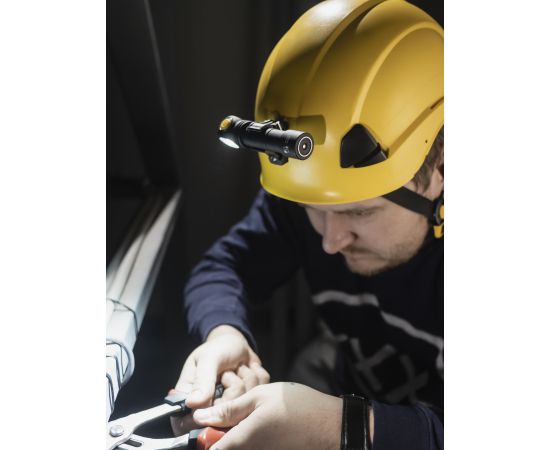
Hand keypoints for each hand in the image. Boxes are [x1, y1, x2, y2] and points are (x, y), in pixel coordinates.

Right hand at [170, 325, 269, 434]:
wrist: (236, 343)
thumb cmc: (217, 348)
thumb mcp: (208, 358)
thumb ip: (202, 379)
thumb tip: (192, 403)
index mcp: (189, 401)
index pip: (192, 423)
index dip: (207, 415)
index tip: (219, 395)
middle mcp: (208, 410)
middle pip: (226, 415)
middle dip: (233, 386)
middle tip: (228, 370)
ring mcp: (230, 410)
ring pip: (246, 404)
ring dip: (246, 379)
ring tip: (238, 368)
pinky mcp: (248, 404)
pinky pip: (260, 396)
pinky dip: (257, 378)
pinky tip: (249, 371)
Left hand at [192, 382, 342, 449]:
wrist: (332, 426)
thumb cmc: (297, 407)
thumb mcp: (260, 397)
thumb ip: (229, 409)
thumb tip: (199, 417)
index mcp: (242, 441)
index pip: (209, 449)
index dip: (201, 438)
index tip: (200, 424)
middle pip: (222, 449)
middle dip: (216, 436)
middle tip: (222, 416)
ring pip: (237, 447)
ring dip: (232, 436)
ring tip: (244, 416)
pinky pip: (251, 447)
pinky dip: (247, 438)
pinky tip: (257, 424)